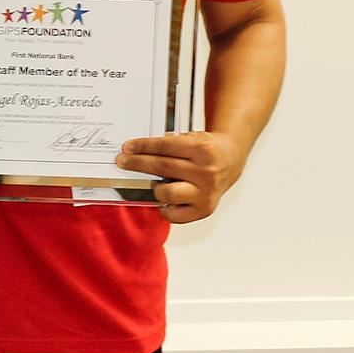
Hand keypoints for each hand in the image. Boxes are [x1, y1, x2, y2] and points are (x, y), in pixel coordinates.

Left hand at [115, 132, 246, 223]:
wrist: (231, 160)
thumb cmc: (207, 150)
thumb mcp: (192, 138)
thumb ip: (170, 145)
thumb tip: (138, 151)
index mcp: (202, 150)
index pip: (165, 147)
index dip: (142, 146)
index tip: (127, 147)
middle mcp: (205, 172)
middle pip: (162, 167)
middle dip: (137, 163)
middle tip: (122, 161)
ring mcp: (205, 193)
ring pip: (166, 192)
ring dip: (154, 187)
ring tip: (155, 183)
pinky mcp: (203, 210)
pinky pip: (174, 214)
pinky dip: (165, 207)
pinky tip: (166, 199)